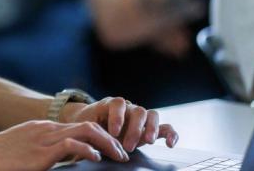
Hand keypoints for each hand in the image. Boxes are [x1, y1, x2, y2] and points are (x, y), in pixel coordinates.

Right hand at [0, 120, 129, 169]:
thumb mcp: (21, 154)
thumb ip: (39, 157)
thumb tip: (50, 166)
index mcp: (42, 130)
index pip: (78, 126)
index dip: (99, 136)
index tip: (111, 149)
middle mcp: (46, 130)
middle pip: (88, 125)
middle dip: (110, 138)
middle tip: (122, 153)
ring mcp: (44, 139)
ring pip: (86, 130)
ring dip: (107, 142)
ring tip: (119, 155)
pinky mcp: (41, 152)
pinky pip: (72, 144)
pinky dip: (89, 150)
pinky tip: (97, 159)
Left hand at [61, 97, 178, 152]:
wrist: (93, 124)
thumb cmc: (88, 125)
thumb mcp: (85, 128)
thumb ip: (87, 134)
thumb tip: (82, 148)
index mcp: (110, 104)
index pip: (117, 104)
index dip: (117, 117)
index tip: (113, 132)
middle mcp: (128, 108)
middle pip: (137, 110)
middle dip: (134, 129)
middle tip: (127, 146)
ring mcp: (141, 117)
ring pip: (152, 115)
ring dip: (151, 128)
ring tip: (148, 142)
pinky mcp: (150, 128)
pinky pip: (165, 127)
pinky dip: (170, 134)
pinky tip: (170, 145)